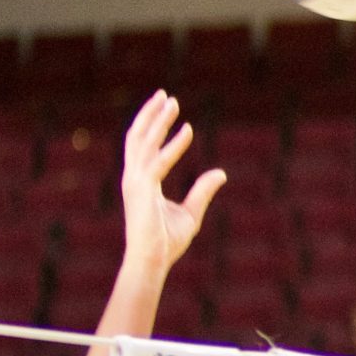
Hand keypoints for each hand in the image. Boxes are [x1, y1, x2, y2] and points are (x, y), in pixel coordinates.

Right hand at [120, 92, 224, 277]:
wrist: (154, 261)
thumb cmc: (168, 242)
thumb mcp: (192, 212)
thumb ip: (203, 190)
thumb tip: (220, 173)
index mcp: (141, 181)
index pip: (143, 145)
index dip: (154, 125)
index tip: (169, 107)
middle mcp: (134, 177)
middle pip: (139, 137)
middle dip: (151, 114)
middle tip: (166, 94)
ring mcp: (135, 183)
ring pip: (144, 142)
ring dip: (158, 120)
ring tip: (172, 102)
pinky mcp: (142, 191)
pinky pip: (159, 162)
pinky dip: (174, 145)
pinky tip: (188, 130)